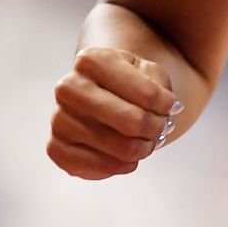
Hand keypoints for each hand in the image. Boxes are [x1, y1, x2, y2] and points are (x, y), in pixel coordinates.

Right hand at [47, 46, 183, 179]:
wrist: (102, 97)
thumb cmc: (130, 84)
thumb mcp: (150, 73)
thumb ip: (160, 88)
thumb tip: (167, 109)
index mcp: (91, 60)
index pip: (147, 93)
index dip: (166, 104)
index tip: (171, 105)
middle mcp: (68, 87)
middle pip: (133, 122)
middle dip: (156, 129)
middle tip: (161, 128)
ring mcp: (58, 119)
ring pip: (122, 147)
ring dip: (144, 148)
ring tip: (146, 141)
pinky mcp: (56, 149)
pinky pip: (101, 167)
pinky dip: (124, 166)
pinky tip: (128, 157)